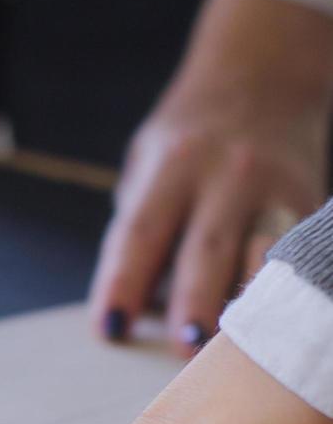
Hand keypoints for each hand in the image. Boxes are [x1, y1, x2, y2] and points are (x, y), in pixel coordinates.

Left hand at [89, 0, 332, 355]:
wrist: (264, 74)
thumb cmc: (189, 139)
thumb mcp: (149, 164)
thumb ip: (141, 227)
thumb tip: (136, 305)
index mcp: (173, 164)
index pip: (140, 232)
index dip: (122, 283)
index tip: (110, 329)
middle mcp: (228, 173)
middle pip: (206, 248)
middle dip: (194, 302)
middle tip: (183, 350)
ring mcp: (276, 188)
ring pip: (266, 253)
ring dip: (249, 302)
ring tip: (237, 347)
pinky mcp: (312, 202)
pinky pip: (299, 253)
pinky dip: (286, 289)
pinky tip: (277, 321)